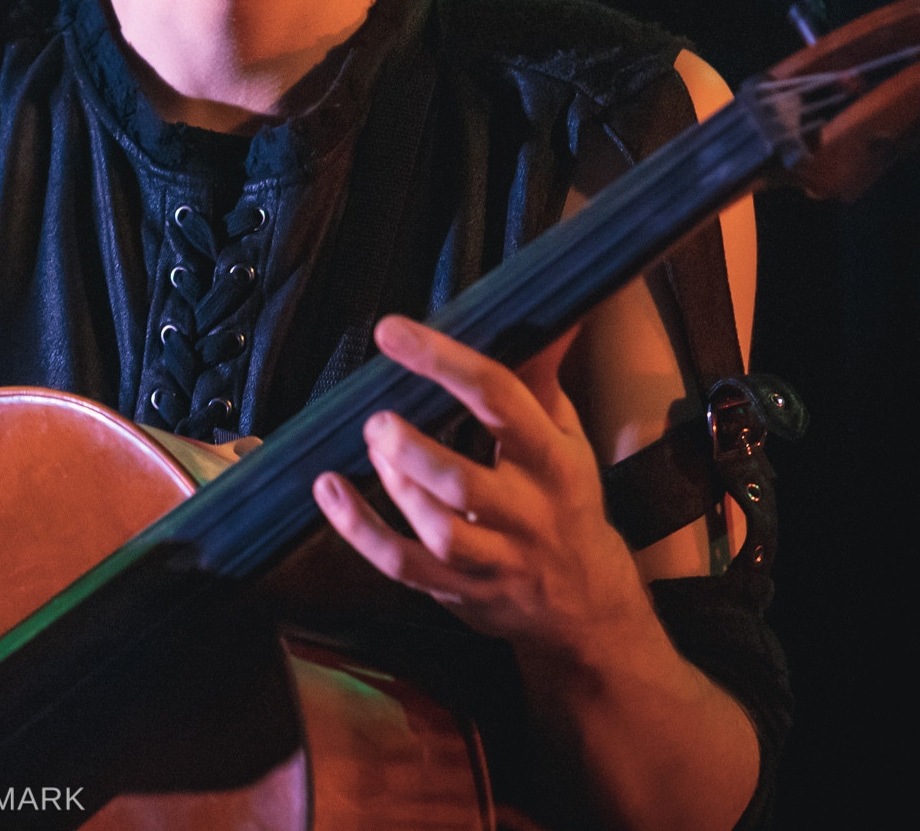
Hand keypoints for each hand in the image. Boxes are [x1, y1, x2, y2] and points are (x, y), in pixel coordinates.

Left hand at [312, 315, 653, 662]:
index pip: (500, 399)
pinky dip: (360, 531)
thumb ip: (541, 374)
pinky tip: (329, 491)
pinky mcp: (461, 591)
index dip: (444, 361)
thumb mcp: (566, 436)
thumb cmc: (567, 502)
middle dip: (413, 449)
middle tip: (377, 419)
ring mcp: (494, 558)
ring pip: (439, 531)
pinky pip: (404, 566)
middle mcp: (525, 511)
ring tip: (371, 447)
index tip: (392, 331)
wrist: (589, 607)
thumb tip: (551, 311)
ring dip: (396, 488)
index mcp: (551, 459)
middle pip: (465, 484)